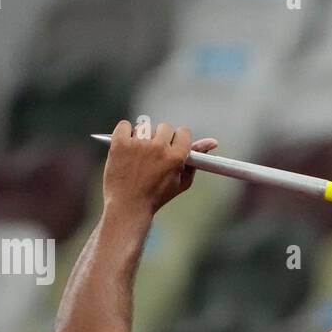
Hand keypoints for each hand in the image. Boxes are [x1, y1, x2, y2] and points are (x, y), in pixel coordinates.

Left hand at [101, 119, 218, 215]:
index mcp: (176, 157)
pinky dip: (125, 133)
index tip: (172, 147)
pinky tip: (127, 147)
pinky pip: (124, 125)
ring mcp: (138, 144)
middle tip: (155, 153)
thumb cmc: (157, 196)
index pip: (184, 132)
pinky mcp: (119, 143)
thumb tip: (212, 142)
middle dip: (161, 138)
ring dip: (143, 136)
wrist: (128, 206)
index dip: (178, 140)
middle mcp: (158, 148)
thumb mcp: (182, 181)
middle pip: (165, 127)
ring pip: (145, 126)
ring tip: (139, 154)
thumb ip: (196, 160)